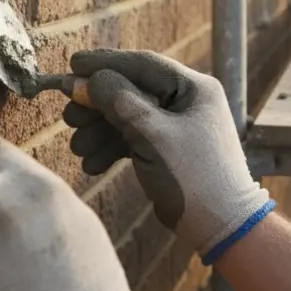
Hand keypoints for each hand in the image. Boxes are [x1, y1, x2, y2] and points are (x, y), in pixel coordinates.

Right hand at [64, 50, 274, 264]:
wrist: (221, 227)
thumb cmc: (195, 177)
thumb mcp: (154, 137)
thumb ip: (121, 103)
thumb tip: (88, 79)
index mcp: (193, 88)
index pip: (142, 65)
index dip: (104, 63)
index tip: (71, 64)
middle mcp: (185, 101)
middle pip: (130, 91)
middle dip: (97, 105)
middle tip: (69, 116)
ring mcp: (175, 126)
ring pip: (127, 118)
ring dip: (99, 131)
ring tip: (78, 148)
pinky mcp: (165, 149)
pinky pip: (132, 139)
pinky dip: (111, 149)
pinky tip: (92, 164)